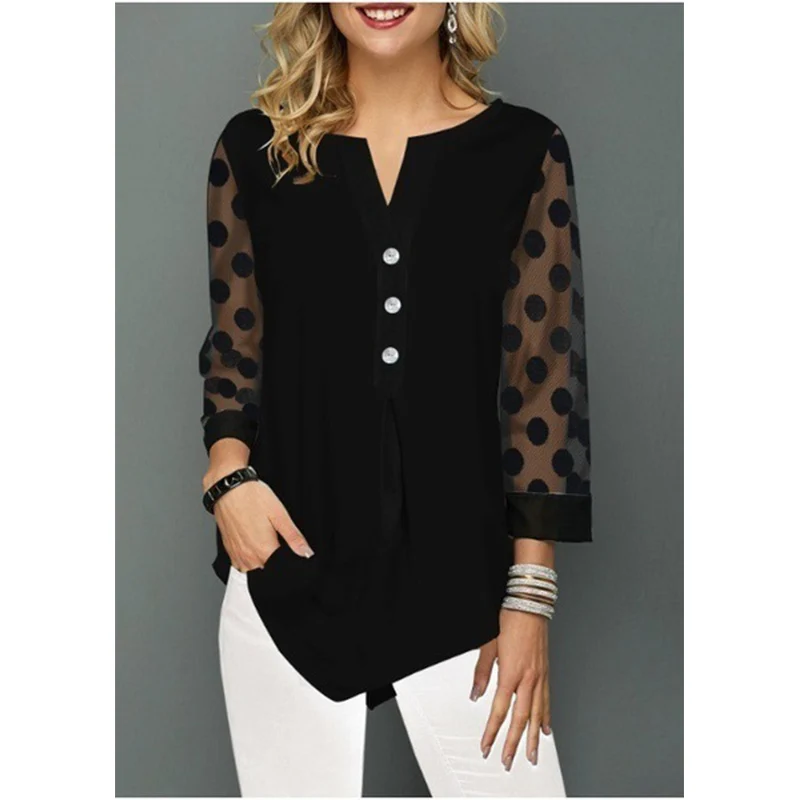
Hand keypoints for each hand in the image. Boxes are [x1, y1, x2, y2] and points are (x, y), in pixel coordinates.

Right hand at [206, 473, 313, 571]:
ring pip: (253, 569)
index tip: (289, 550)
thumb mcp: (279, 515)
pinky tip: (253, 542)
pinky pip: (241, 564)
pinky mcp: (229, 550)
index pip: (281, 569)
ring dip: (261, 562)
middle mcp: (248, 557)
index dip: (289, 561)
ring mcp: (237, 555)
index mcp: (264, 550)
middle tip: (275, 539)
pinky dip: (249, 558)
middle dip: (275, 562)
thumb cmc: (252, 497)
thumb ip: (294, 537)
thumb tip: (307, 553)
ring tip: (264, 540)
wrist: (227, 488)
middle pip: (267, 571)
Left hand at [474, 608, 550, 769]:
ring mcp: (540, 676)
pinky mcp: (546, 672)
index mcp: (511, 673)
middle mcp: (528, 678)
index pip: (499, 710)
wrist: (530, 603)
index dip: (492, 731)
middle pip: (521, 719)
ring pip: (538, 714)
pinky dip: (546, 717)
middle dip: (514, 743)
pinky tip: (546, 729)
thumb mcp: (488, 644)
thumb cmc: (509, 619)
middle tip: (508, 760)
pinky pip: (547, 700)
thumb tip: (476, 695)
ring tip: (532, 754)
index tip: (486, 746)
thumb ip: (482, 672)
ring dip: (534, 737)